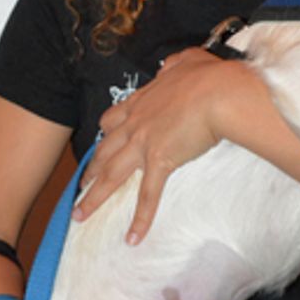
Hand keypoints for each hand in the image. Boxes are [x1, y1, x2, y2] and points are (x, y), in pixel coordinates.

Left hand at [74, 48, 248, 243]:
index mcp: (142, 102)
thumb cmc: (209, 76)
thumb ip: (177, 64)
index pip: (113, 120)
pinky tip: (133, 238)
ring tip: (80, 215)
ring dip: (94, 198)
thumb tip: (174, 64)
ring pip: (111, 175)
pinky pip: (147, 196)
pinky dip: (140, 219)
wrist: (219, 92)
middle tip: (80, 186)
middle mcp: (136, 124)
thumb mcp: (189, 61)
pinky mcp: (160, 161)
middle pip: (104, 151)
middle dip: (90, 170)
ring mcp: (144, 143)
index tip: (100, 144)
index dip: (105, 135)